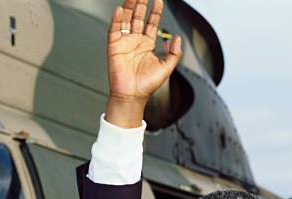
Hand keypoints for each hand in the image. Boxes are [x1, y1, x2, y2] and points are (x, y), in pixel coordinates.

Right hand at [106, 0, 182, 126]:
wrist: (132, 96)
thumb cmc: (147, 85)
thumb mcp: (166, 68)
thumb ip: (174, 53)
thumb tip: (178, 39)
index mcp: (147, 45)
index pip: (151, 23)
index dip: (155, 11)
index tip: (158, 0)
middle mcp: (135, 42)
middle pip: (138, 18)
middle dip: (141, 4)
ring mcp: (124, 43)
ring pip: (126, 20)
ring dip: (129, 7)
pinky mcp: (114, 47)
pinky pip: (114, 30)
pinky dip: (117, 20)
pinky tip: (120, 10)